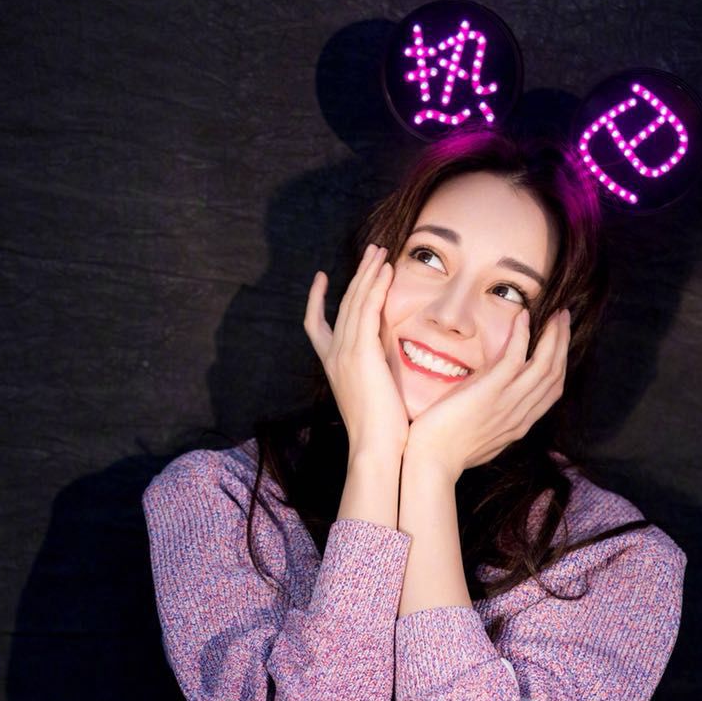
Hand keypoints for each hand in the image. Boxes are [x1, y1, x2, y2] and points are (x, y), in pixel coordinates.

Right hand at [303, 243, 409, 461]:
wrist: (375, 448)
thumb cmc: (381, 430)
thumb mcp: (372, 390)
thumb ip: (374, 364)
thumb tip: (386, 346)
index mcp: (331, 366)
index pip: (315, 326)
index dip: (316, 299)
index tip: (322, 278)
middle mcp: (333, 355)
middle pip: (341, 304)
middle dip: (357, 275)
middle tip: (372, 251)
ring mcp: (344, 353)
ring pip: (353, 302)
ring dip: (368, 273)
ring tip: (381, 251)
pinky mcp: (361, 353)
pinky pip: (366, 310)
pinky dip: (375, 287)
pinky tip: (386, 270)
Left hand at [403, 307, 570, 482]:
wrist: (431, 462)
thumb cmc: (447, 447)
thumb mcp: (480, 427)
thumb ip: (494, 406)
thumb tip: (496, 381)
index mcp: (519, 424)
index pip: (551, 390)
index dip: (559, 362)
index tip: (558, 340)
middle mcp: (520, 415)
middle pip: (554, 375)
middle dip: (561, 343)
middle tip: (563, 318)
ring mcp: (507, 405)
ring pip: (543, 366)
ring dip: (551, 337)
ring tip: (554, 314)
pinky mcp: (489, 394)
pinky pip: (514, 360)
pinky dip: (522, 337)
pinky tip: (523, 319)